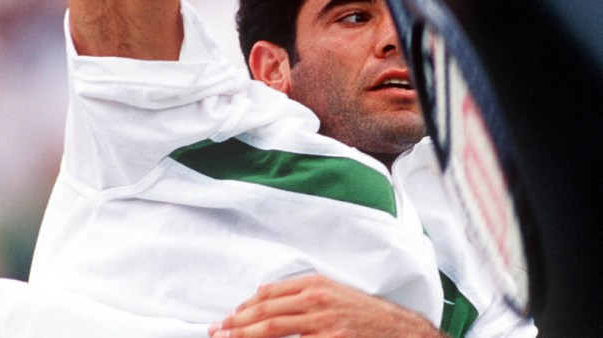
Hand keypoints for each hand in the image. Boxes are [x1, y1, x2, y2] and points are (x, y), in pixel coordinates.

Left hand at [208, 275, 444, 337]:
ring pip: (273, 328)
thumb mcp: (333, 292)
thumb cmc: (365, 313)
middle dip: (237, 322)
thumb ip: (301, 291)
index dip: (245, 306)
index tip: (229, 317)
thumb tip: (264, 293)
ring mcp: (322, 323)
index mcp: (315, 284)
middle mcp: (316, 301)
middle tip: (217, 330)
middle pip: (266, 311)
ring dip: (246, 335)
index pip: (269, 294)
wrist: (399, 330)